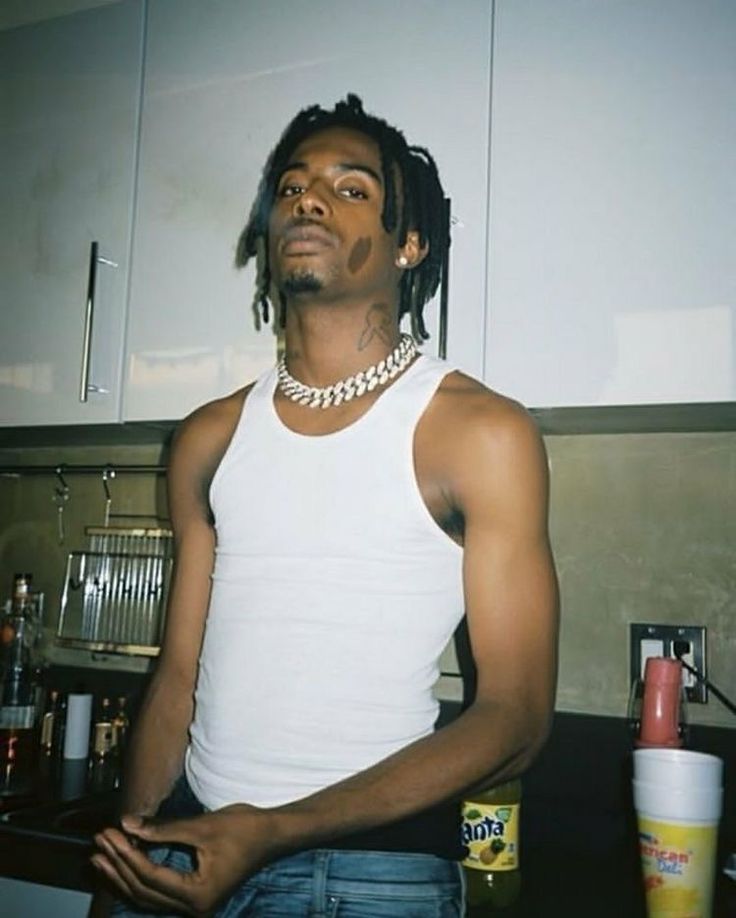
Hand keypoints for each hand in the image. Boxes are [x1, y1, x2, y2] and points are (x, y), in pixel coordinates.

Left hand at [92, 804, 274, 915]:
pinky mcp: (195, 898)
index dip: (126, 854)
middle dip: (119, 865)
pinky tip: (124, 864)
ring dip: (123, 875)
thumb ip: (163, 829)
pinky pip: (158, 893)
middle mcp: (194, 909)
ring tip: (100, 856)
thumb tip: (127, 823)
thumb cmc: (244, 829)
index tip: (110, 833)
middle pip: (144, 891)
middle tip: (99, 841)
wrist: (274, 835)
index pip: (150, 876)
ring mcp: (195, 907)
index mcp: (198, 895)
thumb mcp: (202, 827)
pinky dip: (139, 878)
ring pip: (148, 896)